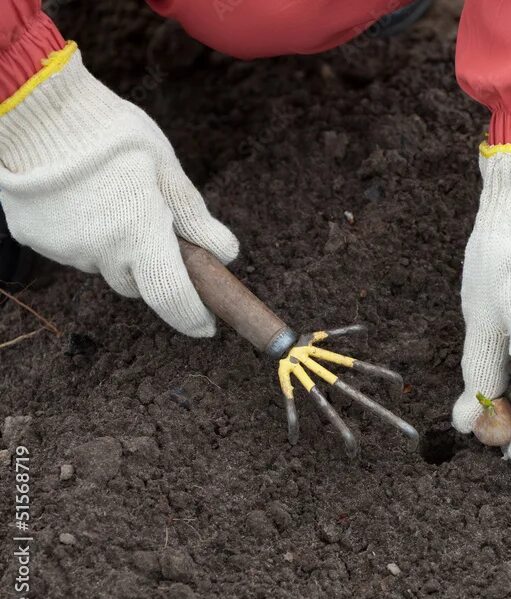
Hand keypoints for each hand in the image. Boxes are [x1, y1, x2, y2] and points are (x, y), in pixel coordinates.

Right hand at [0, 45, 237, 336]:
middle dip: (153, 268)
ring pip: (104, 265)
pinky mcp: (36, 239)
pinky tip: (84, 200)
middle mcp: (100, 251)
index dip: (193, 317)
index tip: (207, 325)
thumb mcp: (167, 170)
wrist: (37, 110)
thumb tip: (225, 255)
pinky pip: (73, 250)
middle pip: (137, 282)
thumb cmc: (114, 135)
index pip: (172, 297)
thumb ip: (195, 217)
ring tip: (115, 201)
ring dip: (117, 249)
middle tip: (157, 229)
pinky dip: (86, 235)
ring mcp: (64, 248)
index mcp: (140, 234)